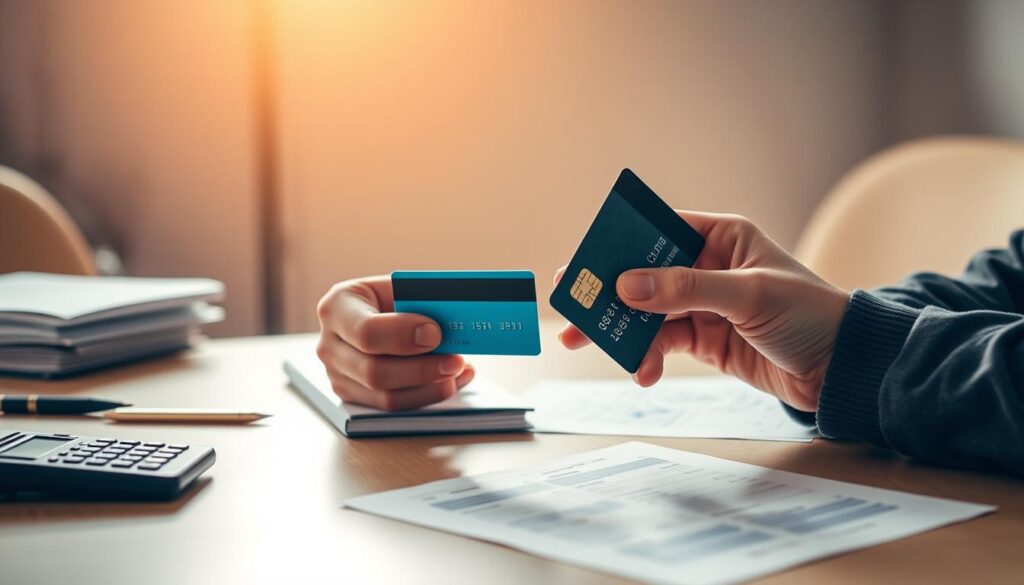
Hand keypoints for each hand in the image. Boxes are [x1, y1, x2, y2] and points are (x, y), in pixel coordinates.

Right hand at [316, 276, 474, 410]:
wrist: (380, 312)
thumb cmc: (394, 298)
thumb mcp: (403, 288)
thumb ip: (424, 301)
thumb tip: (457, 317)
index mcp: (337, 306)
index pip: (366, 331)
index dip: (402, 336)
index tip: (435, 333)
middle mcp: (329, 344)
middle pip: (374, 372)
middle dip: (422, 369)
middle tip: (455, 361)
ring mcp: (337, 374)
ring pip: (385, 396)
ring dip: (429, 387)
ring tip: (458, 371)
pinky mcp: (353, 396)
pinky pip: (393, 407)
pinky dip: (427, 396)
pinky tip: (451, 381)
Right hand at [556, 212, 849, 411]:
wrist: (840, 370)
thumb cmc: (810, 316)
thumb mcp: (747, 295)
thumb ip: (686, 289)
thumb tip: (629, 285)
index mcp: (720, 236)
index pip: (658, 229)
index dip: (620, 242)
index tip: (587, 261)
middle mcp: (706, 265)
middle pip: (644, 273)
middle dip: (609, 293)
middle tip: (572, 307)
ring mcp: (702, 304)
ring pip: (646, 312)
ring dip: (621, 330)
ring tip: (590, 345)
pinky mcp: (702, 339)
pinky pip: (660, 342)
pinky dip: (645, 357)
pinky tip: (643, 372)